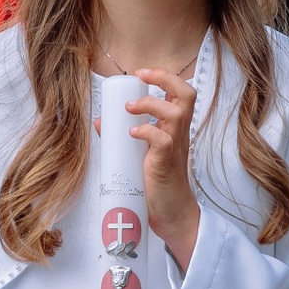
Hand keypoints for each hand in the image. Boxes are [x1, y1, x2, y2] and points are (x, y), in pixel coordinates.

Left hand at [127, 68, 200, 272]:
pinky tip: (132, 133)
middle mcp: (179, 134)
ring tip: (130, 108)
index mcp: (175, 129)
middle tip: (142, 76)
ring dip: (151, 103)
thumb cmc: (157, 185)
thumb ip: (126, 137)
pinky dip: (146, 131)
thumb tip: (101, 122)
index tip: (141, 73)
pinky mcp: (166, 164)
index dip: (164, 77)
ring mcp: (175, 148)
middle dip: (165, 78)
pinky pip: (162, 139)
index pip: (180, 93)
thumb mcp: (141, 155)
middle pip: (187, 94)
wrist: (171, 216)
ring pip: (176, 112)